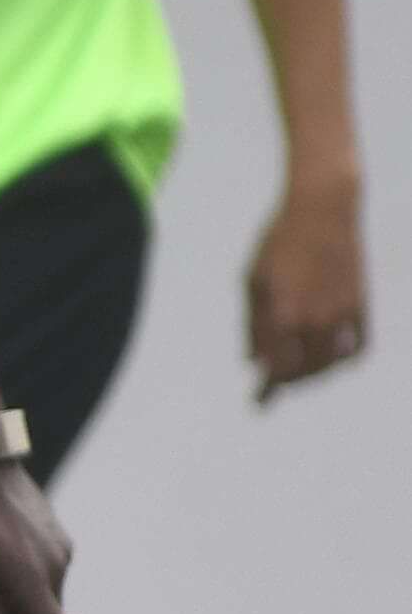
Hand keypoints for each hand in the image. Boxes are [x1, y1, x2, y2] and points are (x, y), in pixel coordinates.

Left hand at [245, 179, 367, 402]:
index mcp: (280, 312)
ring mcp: (341, 313)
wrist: (322, 211)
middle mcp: (312, 318)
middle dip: (290, 383)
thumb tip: (252, 362)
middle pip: (304, 371)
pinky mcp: (361, 304)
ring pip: (332, 364)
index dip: (268, 388)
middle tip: (277, 386)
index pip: (275, 365)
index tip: (259, 403)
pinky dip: (346, 361)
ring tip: (301, 375)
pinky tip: (333, 362)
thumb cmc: (278, 243)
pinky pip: (358, 346)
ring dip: (316, 376)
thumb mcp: (253, 280)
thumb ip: (251, 325)